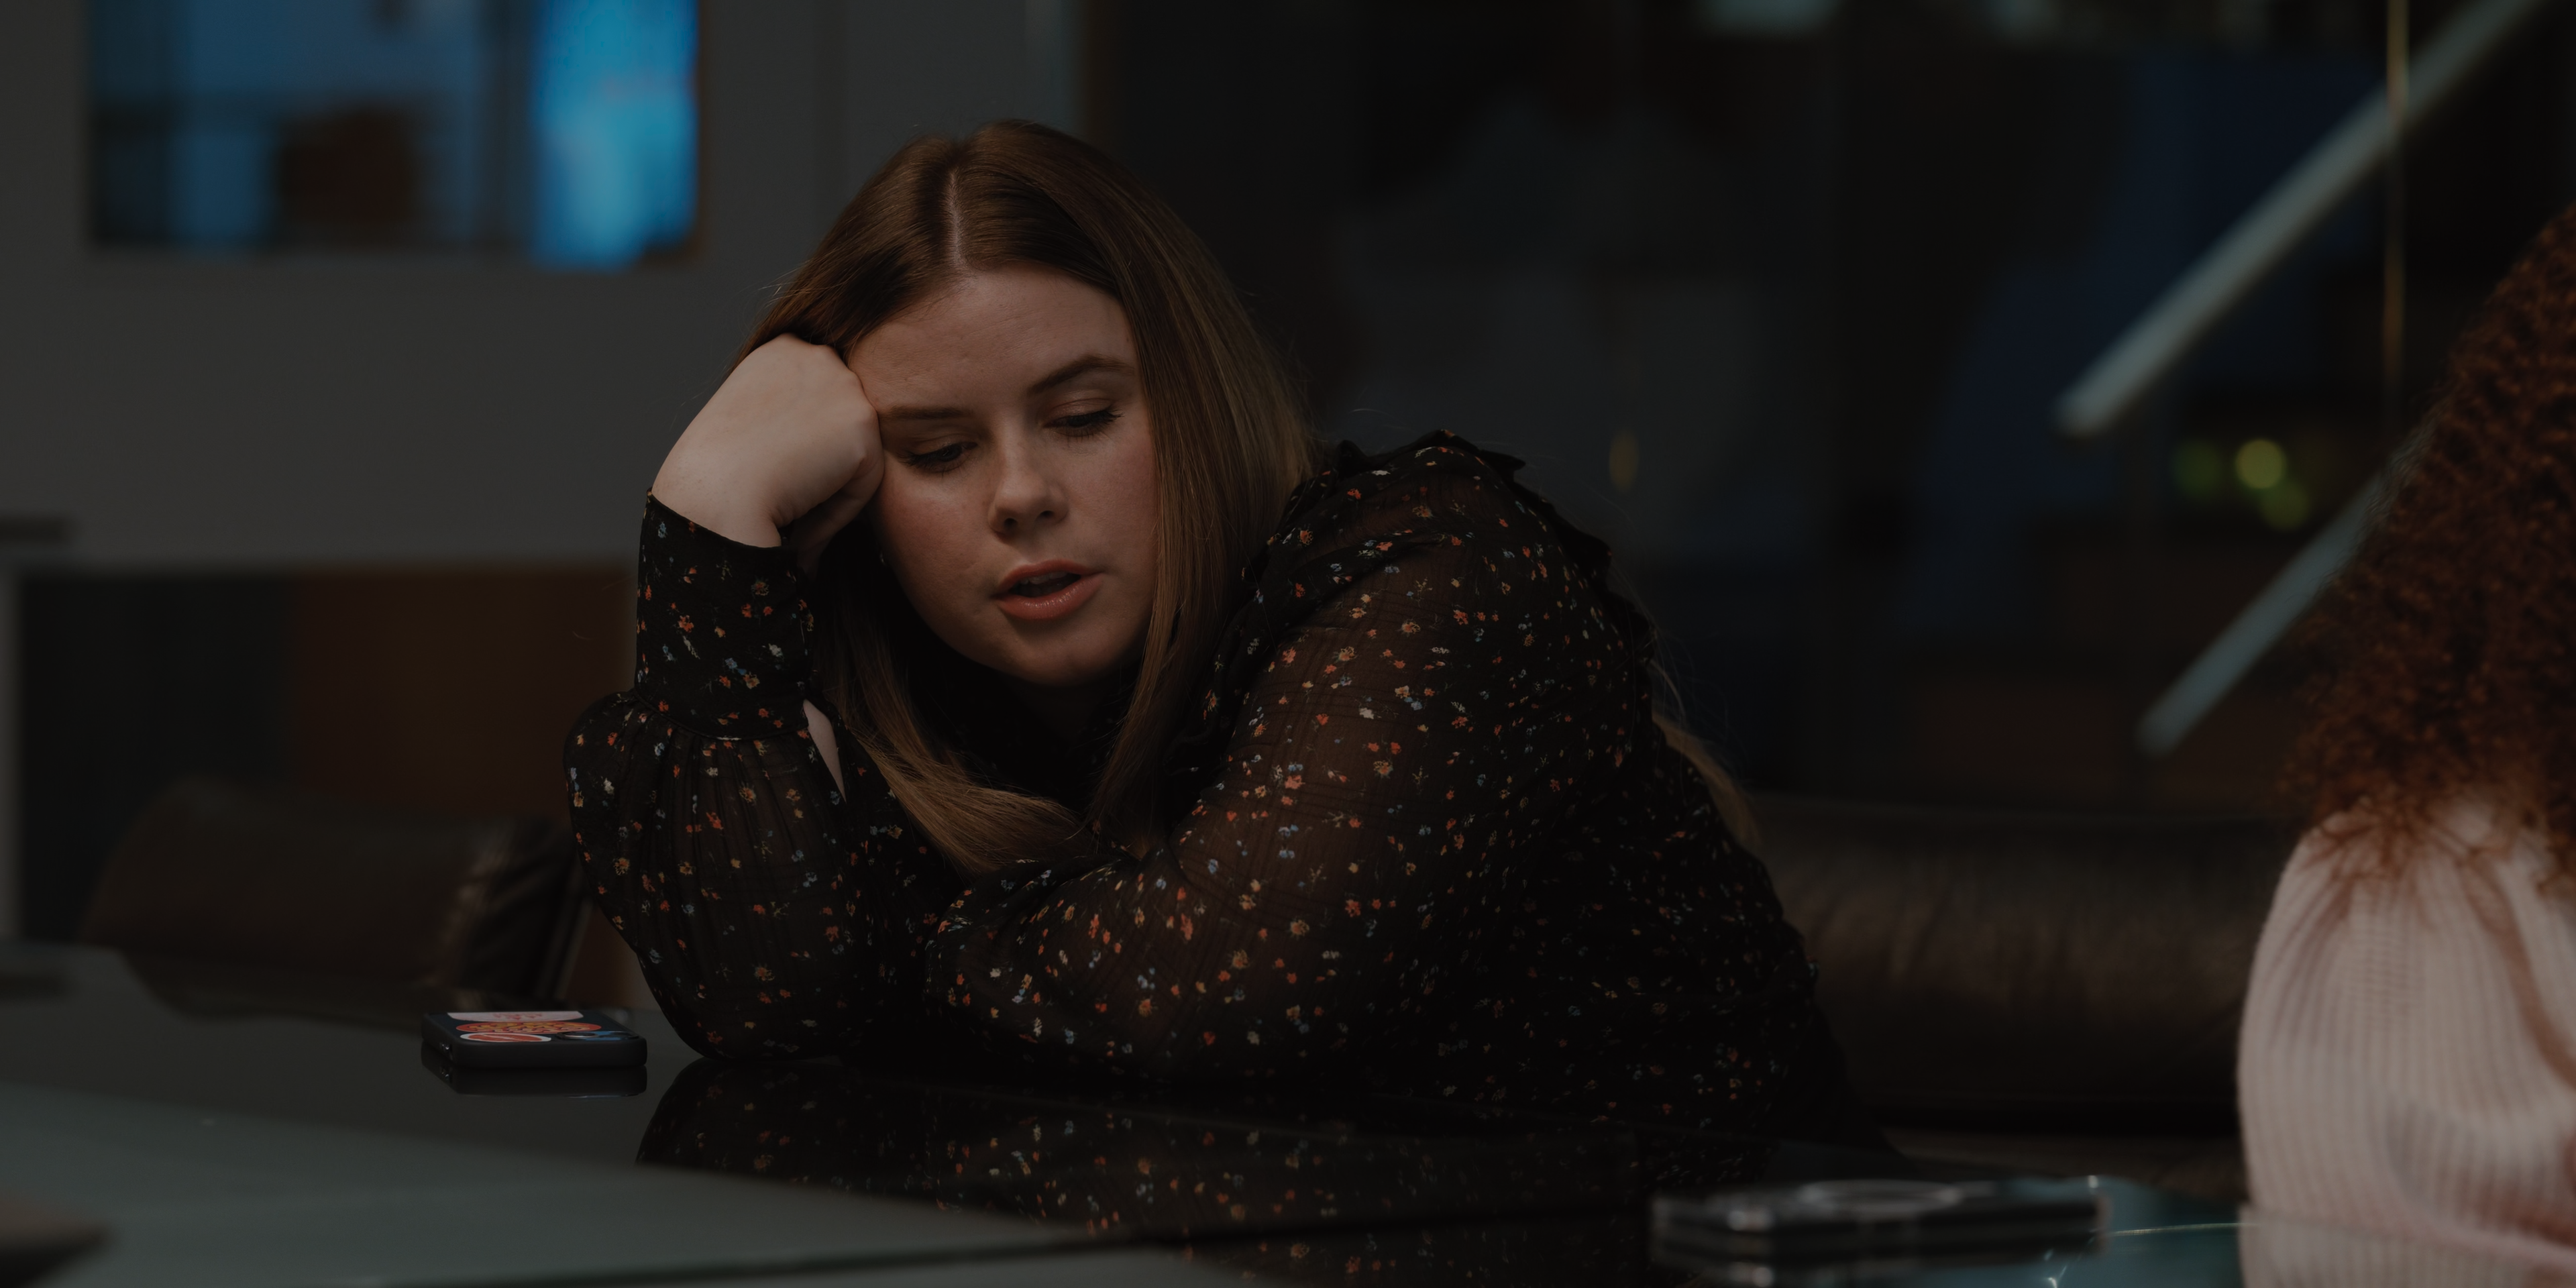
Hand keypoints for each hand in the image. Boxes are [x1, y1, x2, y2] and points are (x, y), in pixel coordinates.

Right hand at [652, 335, 882, 569]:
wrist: (716, 492)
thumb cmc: (715, 470)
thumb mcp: (744, 419)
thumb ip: (783, 414)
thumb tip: (810, 444)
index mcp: (783, 350)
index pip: (815, 403)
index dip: (796, 448)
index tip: (771, 475)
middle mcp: (817, 356)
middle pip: (839, 428)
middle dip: (819, 465)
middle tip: (784, 498)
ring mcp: (844, 385)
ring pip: (854, 454)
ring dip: (829, 488)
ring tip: (788, 513)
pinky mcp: (863, 422)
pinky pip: (865, 481)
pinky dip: (838, 509)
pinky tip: (803, 521)